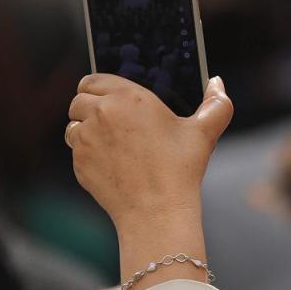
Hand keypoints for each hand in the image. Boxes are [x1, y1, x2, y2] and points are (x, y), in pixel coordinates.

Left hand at [66, 74, 232, 231]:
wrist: (157, 210)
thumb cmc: (181, 171)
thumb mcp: (204, 133)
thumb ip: (216, 104)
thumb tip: (216, 83)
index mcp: (130, 98)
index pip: (94, 78)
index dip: (99, 88)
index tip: (109, 99)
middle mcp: (102, 112)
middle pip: (79, 99)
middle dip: (90, 108)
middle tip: (111, 123)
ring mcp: (86, 137)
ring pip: (74, 124)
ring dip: (85, 130)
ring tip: (110, 144)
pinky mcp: (79, 160)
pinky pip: (75, 150)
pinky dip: (87, 154)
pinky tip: (110, 164)